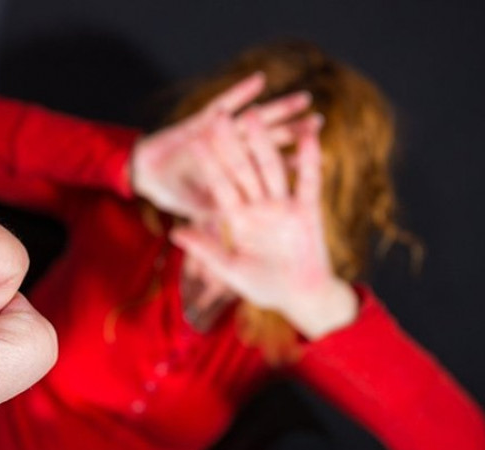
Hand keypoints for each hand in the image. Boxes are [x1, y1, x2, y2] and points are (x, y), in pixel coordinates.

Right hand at [131, 72, 310, 218]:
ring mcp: (213, 137)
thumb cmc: (166, 194)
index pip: (266, 174)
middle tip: (318, 120)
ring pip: (250, 123)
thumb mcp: (190, 209)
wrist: (140, 172)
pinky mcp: (196, 122)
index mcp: (230, 180)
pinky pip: (221, 104)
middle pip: (267, 145)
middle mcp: (228, 157)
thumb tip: (233, 233)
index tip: (316, 161)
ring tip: (304, 97)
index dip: (290, 167)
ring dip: (276, 110)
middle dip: (291, 133)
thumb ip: (207, 229)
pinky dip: (239, 93)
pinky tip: (260, 79)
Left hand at [170, 116, 356, 339]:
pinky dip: (309, 159)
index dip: (207, 164)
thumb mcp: (231, 269)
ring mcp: (283, 205)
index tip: (193, 141)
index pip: (219, 185)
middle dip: (230, 144)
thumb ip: (206, 249)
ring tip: (254, 116)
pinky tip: (307, 136)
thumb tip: (175, 233)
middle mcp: (259, 206)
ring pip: (271, 168)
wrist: (300, 297)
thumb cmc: (265, 286)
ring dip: (263, 143)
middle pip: (242, 169)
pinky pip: (308, 180)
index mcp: (238, 218)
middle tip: (218, 116)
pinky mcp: (308, 209)